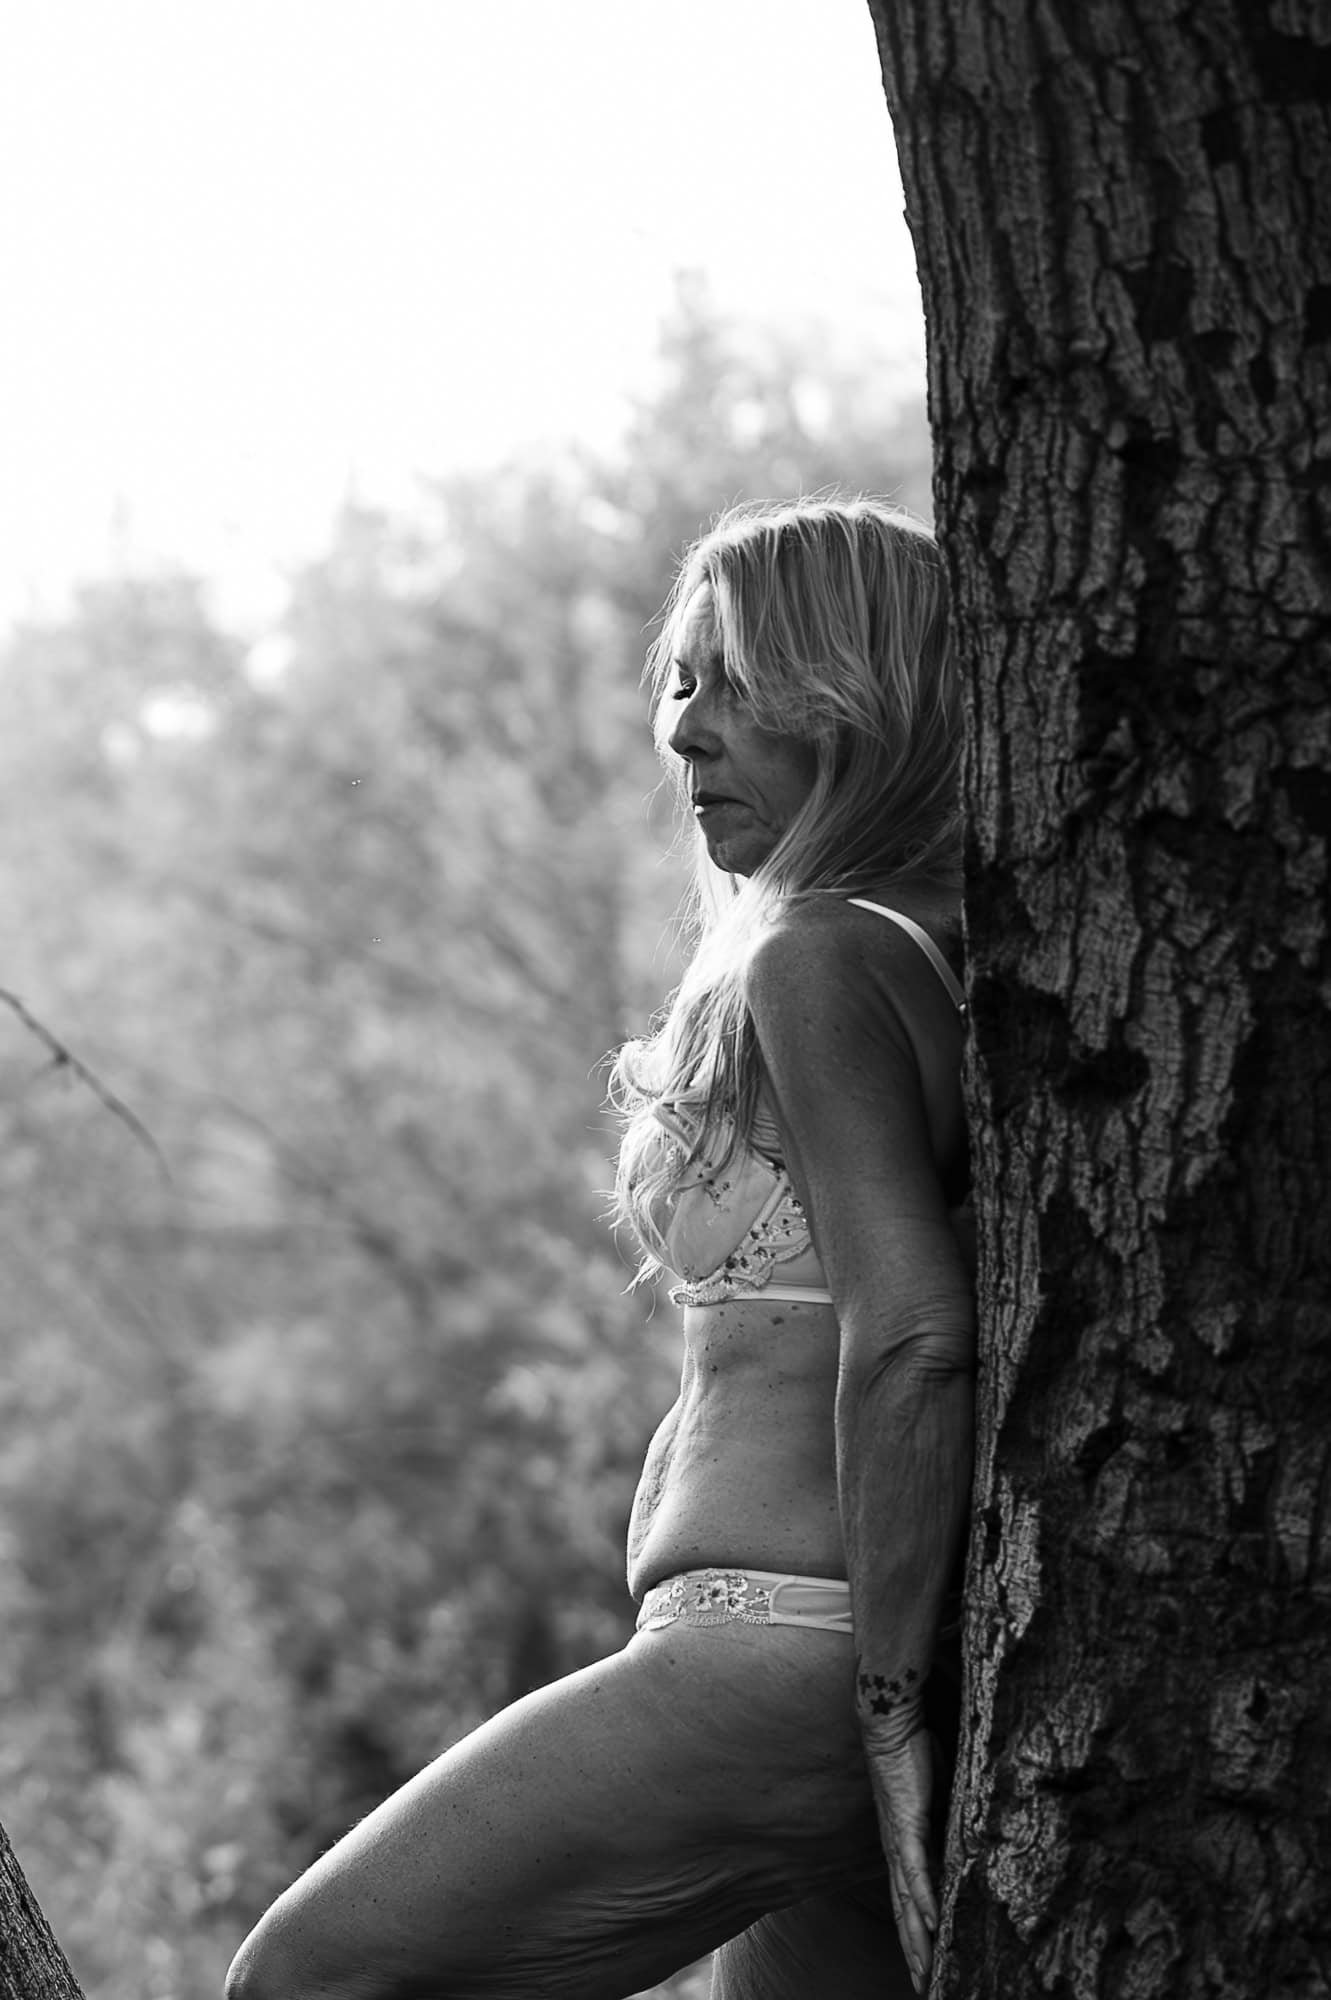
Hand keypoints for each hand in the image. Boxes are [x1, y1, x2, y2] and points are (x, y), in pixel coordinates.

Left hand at [867, 1727, 936, 1994]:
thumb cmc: (913, 1754)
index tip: (923, 1961)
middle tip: (922, 1984)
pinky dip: (924, 1899)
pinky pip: (916, 1869)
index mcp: (901, 1843)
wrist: (892, 1724)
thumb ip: (948, 1817)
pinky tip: (932, 1924)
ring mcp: (899, 1839)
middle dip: (913, 1949)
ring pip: (907, 1900)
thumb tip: (969, 1831)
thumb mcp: (938, 1796)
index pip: (907, 1897)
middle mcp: (896, 1849)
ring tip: (924, 1970)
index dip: (914, 1931)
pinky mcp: (906, 1825)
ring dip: (916, 1937)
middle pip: (903, 1910)